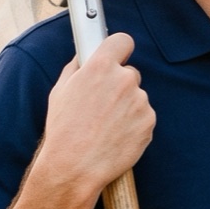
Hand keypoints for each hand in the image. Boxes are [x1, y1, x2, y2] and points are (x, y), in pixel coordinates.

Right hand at [34, 32, 154, 205]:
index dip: (119, 49)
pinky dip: (134, 125)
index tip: (117, 55)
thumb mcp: (60, 91)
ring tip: (106, 126)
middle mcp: (124, 79)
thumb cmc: (64, 130)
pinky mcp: (149, 122)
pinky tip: (117, 136)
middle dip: (119, 85)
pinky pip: (144, 117)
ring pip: (137, 97)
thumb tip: (85, 56)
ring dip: (127, 107)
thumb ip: (77, 67)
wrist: (75, 167)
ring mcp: (139, 101)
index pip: (122, 41)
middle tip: (103, 105)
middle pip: (130, 73)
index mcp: (100, 66)